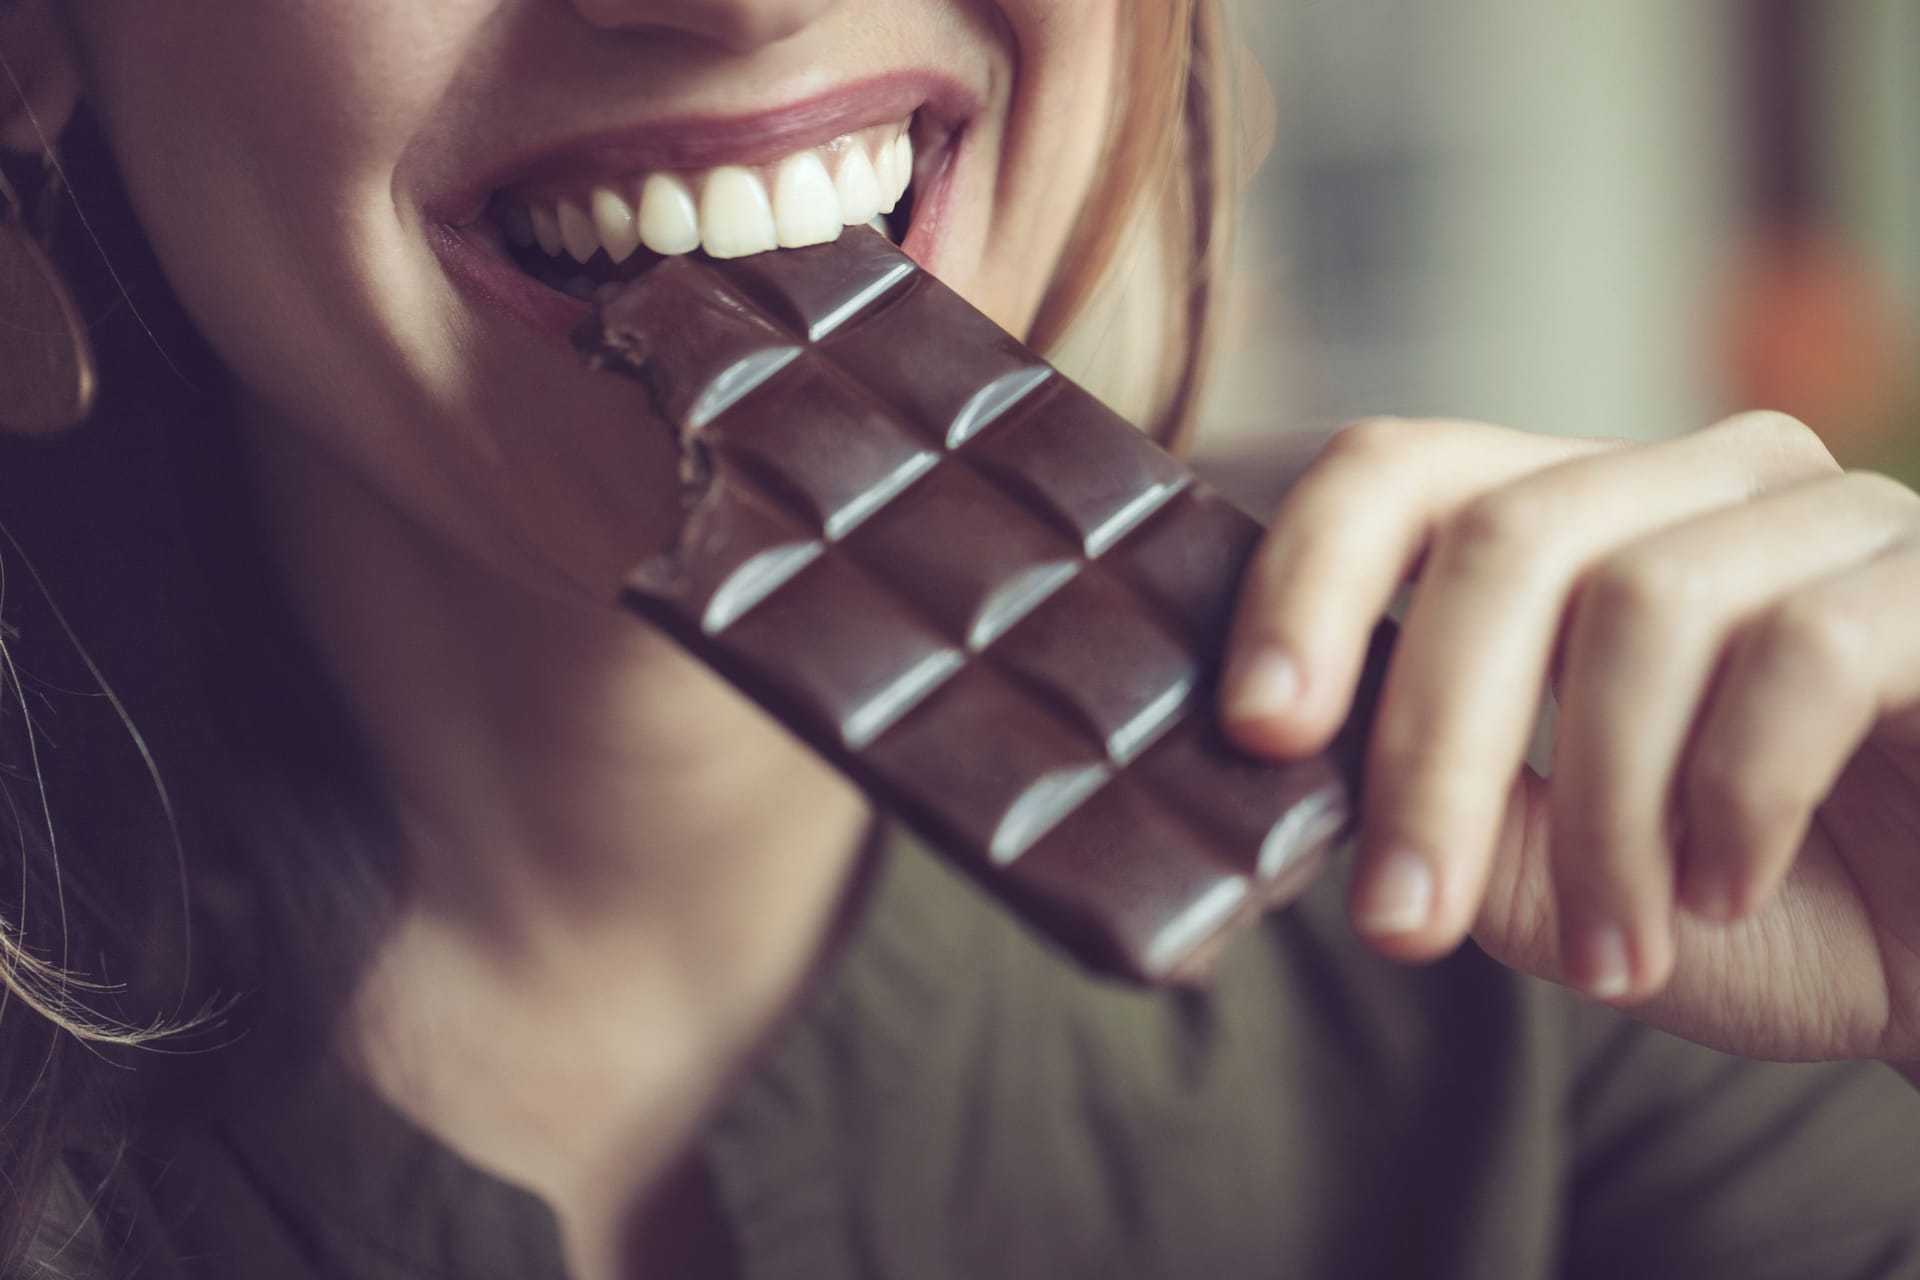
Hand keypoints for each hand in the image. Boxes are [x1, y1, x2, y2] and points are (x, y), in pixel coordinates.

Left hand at [1222, 413, 1919, 1069]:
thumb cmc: (1775, 910)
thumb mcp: (1573, 885)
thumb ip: (1457, 813)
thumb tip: (1307, 770)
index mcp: (1582, 529)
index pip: (1405, 472)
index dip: (1307, 578)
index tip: (1252, 726)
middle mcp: (1697, 486)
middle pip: (1506, 541)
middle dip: (1432, 749)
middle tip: (1399, 924)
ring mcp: (1832, 515)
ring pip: (1645, 607)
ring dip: (1604, 820)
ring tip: (1617, 961)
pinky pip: (1804, 653)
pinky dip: (1736, 799)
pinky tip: (1728, 889)